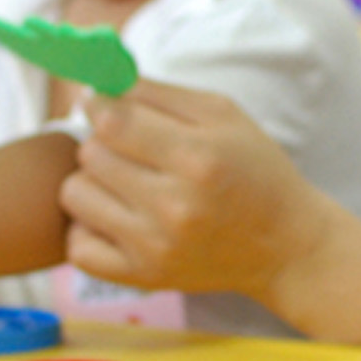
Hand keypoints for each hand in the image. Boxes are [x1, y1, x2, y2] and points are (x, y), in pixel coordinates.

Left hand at [60, 79, 329, 306]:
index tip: (103, 105)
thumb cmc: (255, 170)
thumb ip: (158, 93)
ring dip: (91, 182)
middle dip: (102, 142)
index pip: (112, 121)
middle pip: (91, 154)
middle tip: (128, 148)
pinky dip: (87, 227)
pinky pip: (77, 246)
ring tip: (123, 182)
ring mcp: (155, 247)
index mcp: (196, 157)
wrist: (286, 246)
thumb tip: (98, 83)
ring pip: (74, 195)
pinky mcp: (143, 277)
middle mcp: (174, 206)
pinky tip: (115, 216)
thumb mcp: (224, 115)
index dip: (98, 105)